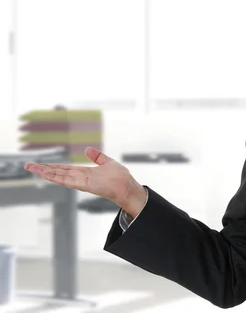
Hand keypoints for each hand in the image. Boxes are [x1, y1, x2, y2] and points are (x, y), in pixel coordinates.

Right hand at [24, 147, 146, 216]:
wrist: (126, 186)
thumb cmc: (119, 177)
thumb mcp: (107, 162)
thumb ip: (97, 156)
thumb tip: (88, 149)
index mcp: (84, 172)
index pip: (64, 169)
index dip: (52, 166)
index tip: (41, 164)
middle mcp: (79, 177)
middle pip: (57, 172)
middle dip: (43, 169)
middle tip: (28, 166)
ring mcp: (80, 181)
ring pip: (58, 176)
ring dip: (44, 172)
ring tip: (31, 168)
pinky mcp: (83, 184)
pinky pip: (66, 180)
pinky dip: (55, 177)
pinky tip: (45, 174)